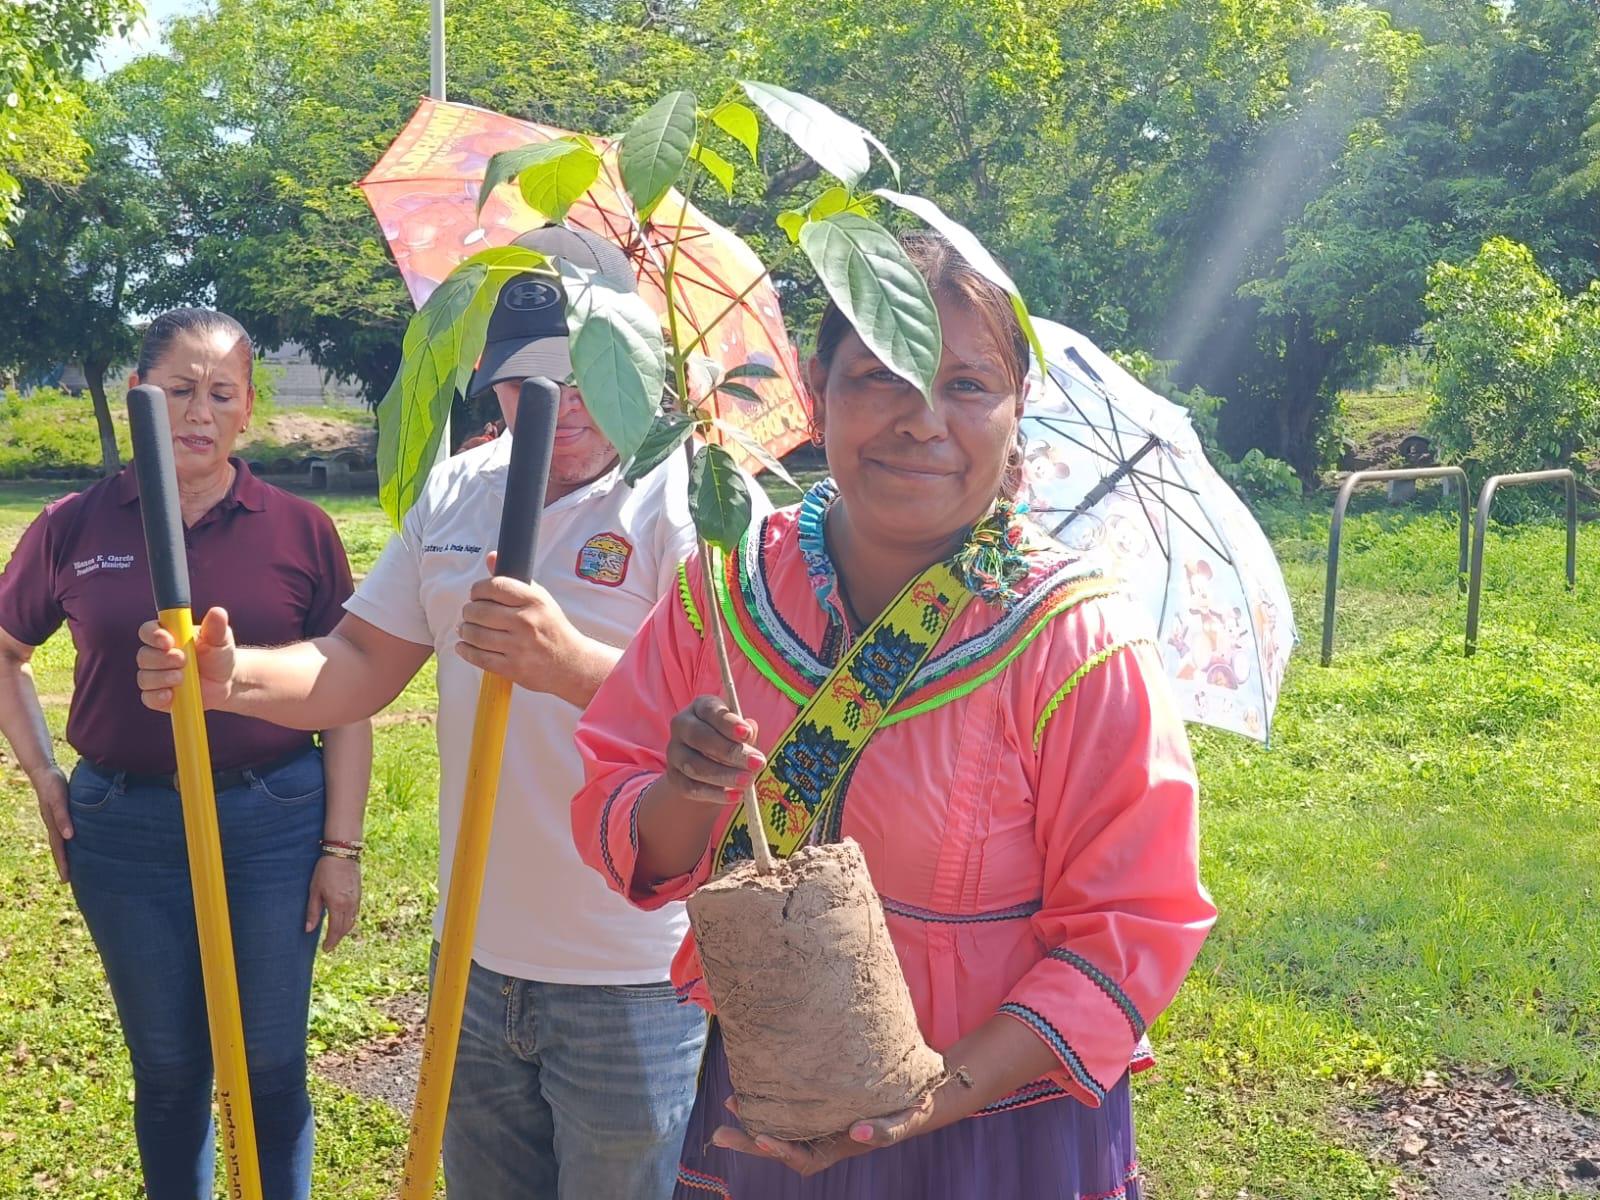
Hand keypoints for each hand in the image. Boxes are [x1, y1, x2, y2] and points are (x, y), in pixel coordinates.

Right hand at [28, 763, 71, 882]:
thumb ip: (63, 817)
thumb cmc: (53, 784)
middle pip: (58, 848)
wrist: (44, 771)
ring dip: (65, 853)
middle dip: (63, 863)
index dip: (63, 863)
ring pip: (60, 841)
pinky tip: (72, 842)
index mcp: (53, 824)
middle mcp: (53, 824)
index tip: (66, 879)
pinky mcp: (58, 812)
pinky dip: (67, 841)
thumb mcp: (58, 800)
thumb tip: (69, 837)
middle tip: (67, 880)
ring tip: (71, 865)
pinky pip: (63, 831)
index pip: (59, 848)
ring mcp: (54, 819)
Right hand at [136, 606, 235, 712]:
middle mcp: (156, 655)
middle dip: (162, 659)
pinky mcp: (158, 696)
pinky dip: (157, 697)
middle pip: (144, 655)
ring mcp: (156, 676)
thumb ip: (216, 627)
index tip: (168, 641)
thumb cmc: (219, 655)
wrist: (226, 682)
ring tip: (182, 678)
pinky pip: (148, 698)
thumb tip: (217, 612)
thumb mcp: (221, 640)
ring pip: (145, 677)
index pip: (148, 631)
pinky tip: (170, 695)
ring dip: (162, 678)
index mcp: (167, 635)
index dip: (153, 635)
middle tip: (183, 660)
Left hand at [305, 855, 360, 950]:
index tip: (325, 949)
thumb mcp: (314, 891)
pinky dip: (350, 921)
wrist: (343, 854)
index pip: (335, 930)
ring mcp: (356, 899)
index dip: (331, 942)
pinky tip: (343, 921)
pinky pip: (356, 913)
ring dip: (344, 931)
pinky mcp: (359, 894)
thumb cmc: (325, 871)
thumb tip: (308, 930)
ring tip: (335, 936)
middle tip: (329, 946)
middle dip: (337, 939)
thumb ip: (312, 912)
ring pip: (352, 921)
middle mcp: (349, 904)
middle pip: (345, 928)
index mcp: (337, 905)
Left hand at [455, 552, 607, 704]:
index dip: (478, 589)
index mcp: (534, 601)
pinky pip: (478, 657)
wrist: (571, 662)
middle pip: (478, 611)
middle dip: (468, 611)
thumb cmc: (551, 627)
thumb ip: (513, 581)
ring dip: (465, 630)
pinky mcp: (512, 668)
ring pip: (474, 634)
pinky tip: (464, 646)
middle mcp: (525, 621)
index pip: (494, 586)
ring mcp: (518, 646)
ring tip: (467, 629)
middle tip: (470, 613)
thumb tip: (492, 557)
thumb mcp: (539, 599)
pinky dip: (465, 650)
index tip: (476, 594)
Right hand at [658, 695, 763, 806]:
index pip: (710, 710)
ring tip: (749, 781)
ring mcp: (674, 752)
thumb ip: (745, 732)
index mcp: (700, 707)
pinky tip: (736, 796)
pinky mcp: (674, 777)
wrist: (707, 768)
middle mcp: (682, 725)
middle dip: (730, 751)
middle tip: (757, 763)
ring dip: (724, 775)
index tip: (747, 734)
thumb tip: (751, 730)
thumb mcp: (739, 733)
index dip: (728, 722)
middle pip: (700, 737)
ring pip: (695, 766)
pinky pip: (692, 788)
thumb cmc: (729, 741)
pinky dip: (716, 794)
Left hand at [710, 1093, 936, 1175]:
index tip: (763, 1138)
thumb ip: (882, 1131)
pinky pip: (787, 1105)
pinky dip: (769, 1097)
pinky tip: (754, 1081)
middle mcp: (821, 1138)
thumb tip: (856, 1131)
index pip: (803, 1158)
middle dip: (750, 1141)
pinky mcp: (815, 1102)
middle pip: (781, 1145)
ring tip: (731, 1103)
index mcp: (837, 1148)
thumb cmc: (909, 1110)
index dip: (782, 1151)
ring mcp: (816, 1121)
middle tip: (720, 1132)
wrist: (916, 1095)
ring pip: (779, 1125)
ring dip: (754, 1117)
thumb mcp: (902, 1122)